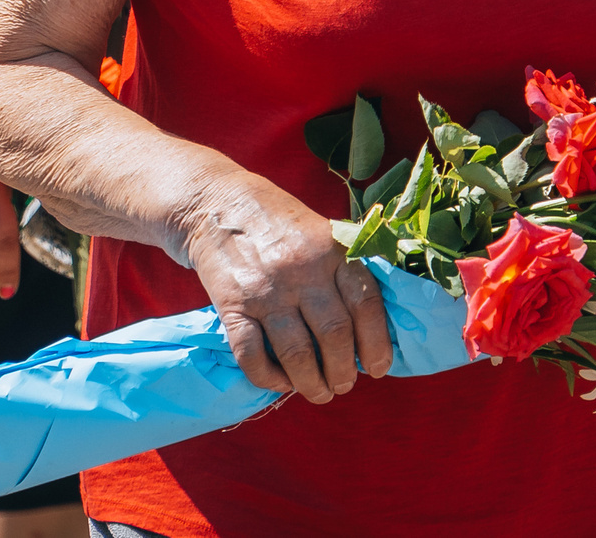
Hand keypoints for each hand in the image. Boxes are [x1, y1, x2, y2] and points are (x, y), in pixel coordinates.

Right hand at [179, 172, 391, 402]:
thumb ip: (346, 269)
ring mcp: (265, 289)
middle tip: (344, 384)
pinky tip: (281, 383)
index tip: (378, 367)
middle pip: (334, 333)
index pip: (365, 303)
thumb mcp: (322, 232)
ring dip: (311, 384)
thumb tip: (373, 328)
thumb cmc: (280, 223)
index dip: (376, 343)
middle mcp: (302, 269)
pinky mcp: (232, 305)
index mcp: (332, 249)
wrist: (216, 203)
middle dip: (344, 371)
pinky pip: (252, 355)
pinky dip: (269, 379)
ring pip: (297, 353)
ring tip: (319, 392)